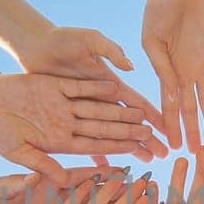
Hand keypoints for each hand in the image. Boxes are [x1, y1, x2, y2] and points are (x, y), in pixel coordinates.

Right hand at [0, 73, 162, 184]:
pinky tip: (116, 88)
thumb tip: (62, 181)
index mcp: (60, 142)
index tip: (138, 151)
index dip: (116, 148)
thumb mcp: (17, 152)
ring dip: (118, 110)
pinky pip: (80, 88)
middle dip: (126, 130)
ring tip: (141, 111)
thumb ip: (41, 165)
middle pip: (102, 127)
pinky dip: (96, 88)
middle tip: (151, 134)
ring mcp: (62, 105)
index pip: (94, 146)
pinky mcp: (54, 86)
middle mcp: (66, 124)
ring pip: (96, 108)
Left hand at [19, 25, 167, 160]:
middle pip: (128, 123)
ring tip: (145, 160)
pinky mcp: (68, 115)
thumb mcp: (90, 40)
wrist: (34, 45)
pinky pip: (83, 137)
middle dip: (147, 137)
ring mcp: (85, 109)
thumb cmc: (63, 38)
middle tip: (163, 154)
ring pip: (111, 134)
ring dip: (127, 147)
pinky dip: (95, 151)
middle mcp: (101, 99)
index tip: (168, 130)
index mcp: (110, 82)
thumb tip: (130, 67)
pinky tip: (105, 165)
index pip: (137, 103)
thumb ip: (110, 50)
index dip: (153, 116)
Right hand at [141, 0, 203, 150]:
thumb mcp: (152, 43)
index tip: (170, 147)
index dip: (170, 127)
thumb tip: (170, 96)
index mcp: (167, 73)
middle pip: (190, 108)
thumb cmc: (156, 14)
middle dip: (192, 131)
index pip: (169, 107)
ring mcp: (202, 64)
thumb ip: (162, 68)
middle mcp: (185, 73)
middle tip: (196, 154)